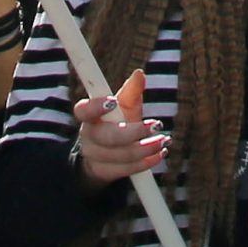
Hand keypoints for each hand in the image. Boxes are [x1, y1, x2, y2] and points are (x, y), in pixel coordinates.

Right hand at [75, 69, 164, 190]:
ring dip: (146, 148)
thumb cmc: (116, 122)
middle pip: (107, 137)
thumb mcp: (123, 106)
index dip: (95, 106)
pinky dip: (146, 162)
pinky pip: (126, 170)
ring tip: (164, 140)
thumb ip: (131, 91)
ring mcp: (95, 156)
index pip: (83, 110)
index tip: (113, 101)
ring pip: (121, 155)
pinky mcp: (105, 172)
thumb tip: (139, 74)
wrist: (106, 154)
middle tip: (157, 125)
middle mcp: (88, 136)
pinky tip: (160, 154)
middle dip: (134, 132)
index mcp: (89, 116)